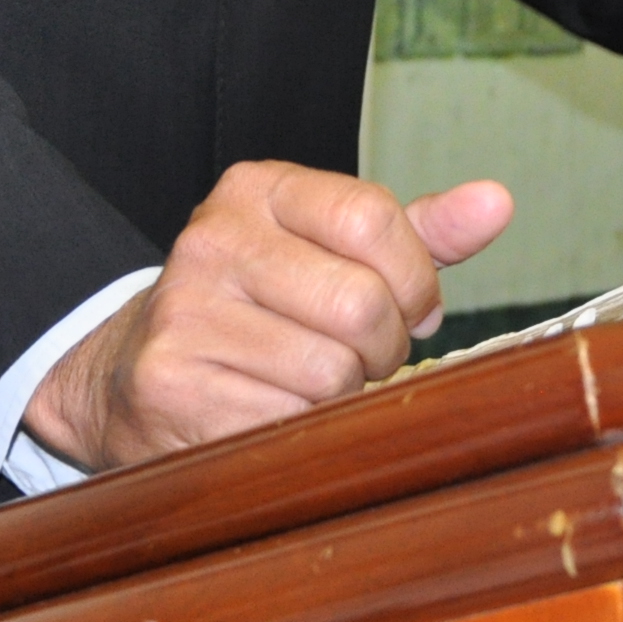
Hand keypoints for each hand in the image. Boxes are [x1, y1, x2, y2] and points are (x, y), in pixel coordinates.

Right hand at [24, 161, 512, 472]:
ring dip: (343, 395)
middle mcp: (212, 241)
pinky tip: (275, 414)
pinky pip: (287, 423)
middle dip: (383, 347)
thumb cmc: (256, 307)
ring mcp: (185, 315)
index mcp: (256, 190)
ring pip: (331, 372)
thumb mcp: (330, 251)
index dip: (414, 280)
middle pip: (362, 304)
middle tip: (360, 358)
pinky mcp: (171, 388)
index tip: (410, 307)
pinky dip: (301, 431)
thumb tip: (498, 204)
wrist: (125, 374)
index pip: (376, 220)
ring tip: (312, 385)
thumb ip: (417, 232)